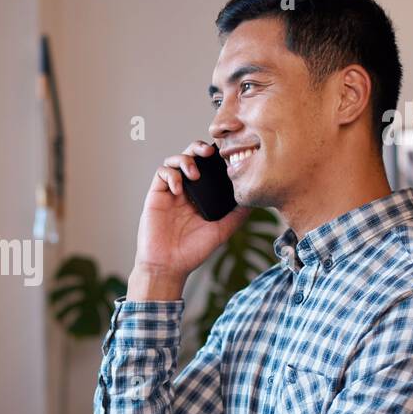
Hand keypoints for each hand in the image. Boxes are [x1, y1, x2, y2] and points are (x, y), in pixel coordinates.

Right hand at [129, 141, 251, 299]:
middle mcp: (187, 191)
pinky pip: (161, 173)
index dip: (215, 157)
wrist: (168, 265)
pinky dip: (171, 174)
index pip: (209, 168)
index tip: (226, 155)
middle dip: (199, 148)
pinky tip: (179, 189)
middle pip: (191, 156)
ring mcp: (171, 192)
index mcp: (202, 196)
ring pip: (175, 160)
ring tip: (194, 173)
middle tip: (209, 154)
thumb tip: (256, 199)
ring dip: (185, 159)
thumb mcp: (223, 230)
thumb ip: (238, 214)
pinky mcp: (156, 195)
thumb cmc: (193, 251)